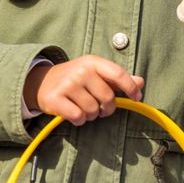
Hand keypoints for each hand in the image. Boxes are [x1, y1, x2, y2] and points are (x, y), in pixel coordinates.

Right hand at [23, 55, 144, 126]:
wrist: (42, 82)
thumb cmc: (75, 79)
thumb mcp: (95, 73)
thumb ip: (117, 79)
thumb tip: (141, 82)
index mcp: (93, 62)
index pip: (118, 74)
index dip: (131, 87)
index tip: (137, 97)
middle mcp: (80, 71)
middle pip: (107, 97)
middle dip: (107, 108)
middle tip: (99, 107)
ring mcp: (67, 84)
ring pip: (92, 110)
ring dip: (91, 115)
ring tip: (83, 108)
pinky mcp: (55, 98)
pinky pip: (78, 117)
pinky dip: (79, 120)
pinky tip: (74, 114)